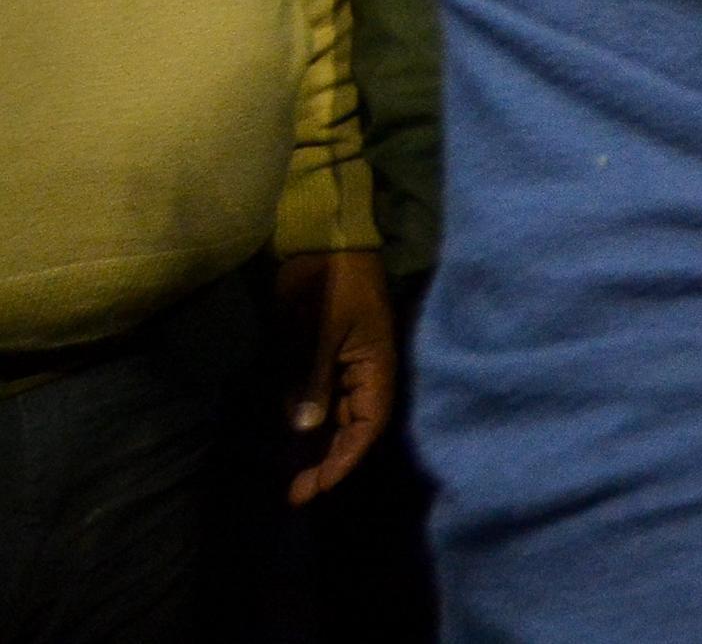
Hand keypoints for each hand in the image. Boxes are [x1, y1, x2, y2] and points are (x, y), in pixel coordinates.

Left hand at [275, 247, 394, 503]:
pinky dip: (311, 425)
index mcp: (377, 365)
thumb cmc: (327, 282)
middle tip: (296, 492)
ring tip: (292, 476)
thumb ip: (312, 378)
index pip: (368, 425)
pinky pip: (325, 402)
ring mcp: (349, 366)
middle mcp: (368, 372)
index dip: (344, 460)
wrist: (322, 241)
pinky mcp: (329, 359)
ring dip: (320, 448)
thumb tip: (305, 430)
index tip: (314, 487)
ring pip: (340, 419)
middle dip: (330, 462)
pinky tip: (292, 440)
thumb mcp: (318, 329)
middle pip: (356, 429)